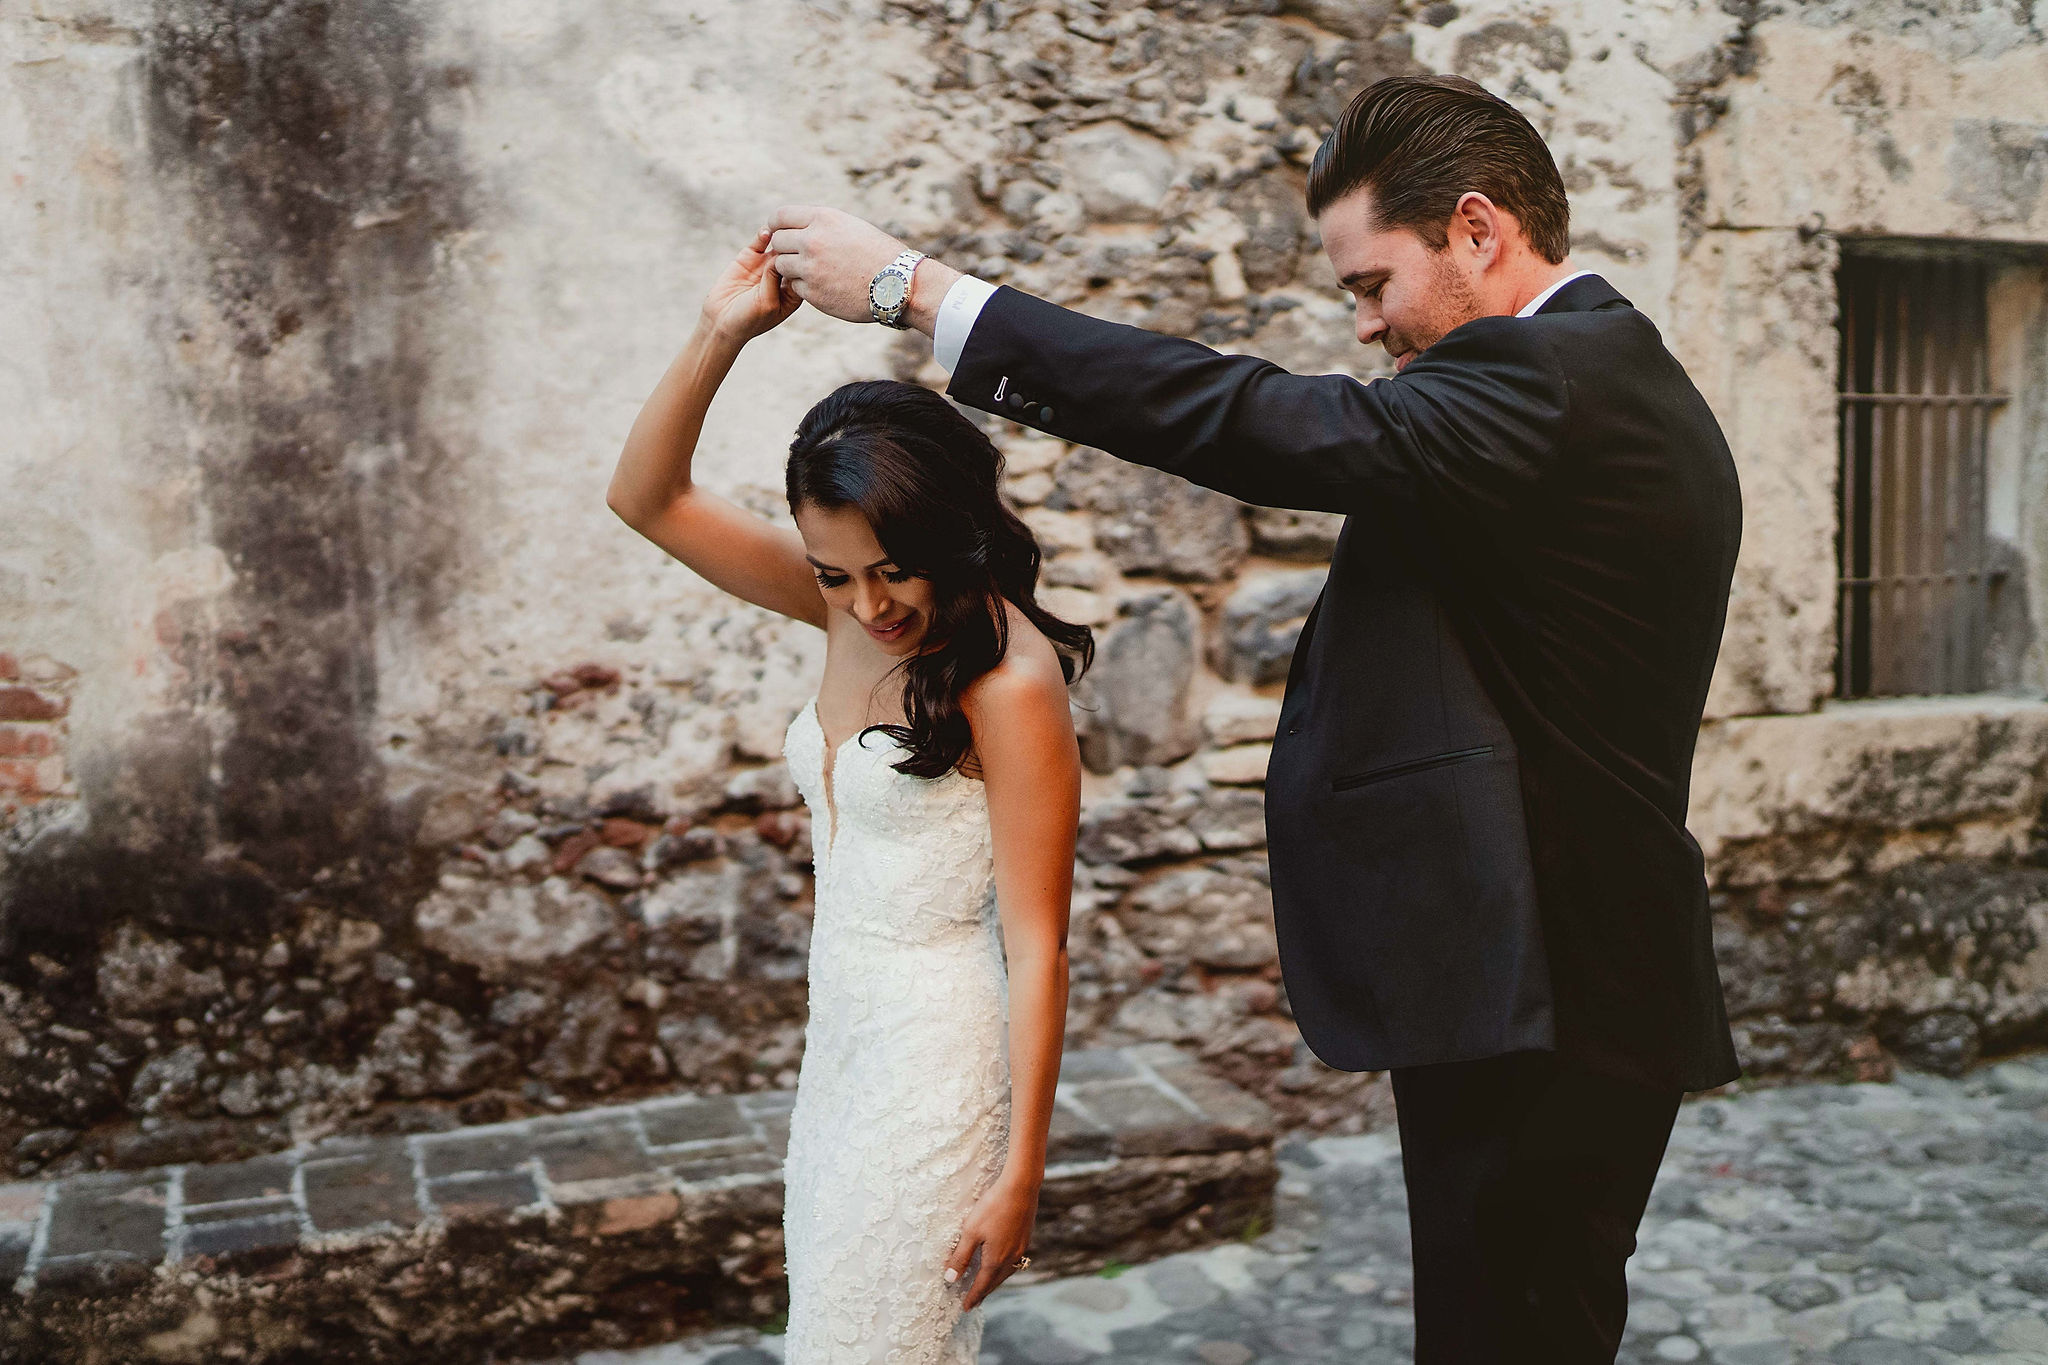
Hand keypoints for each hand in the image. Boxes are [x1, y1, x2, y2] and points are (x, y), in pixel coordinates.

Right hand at [700, 228, 801, 345]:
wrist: (721, 320)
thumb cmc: (749, 319)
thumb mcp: (768, 303)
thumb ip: (774, 279)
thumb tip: (780, 253)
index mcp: (793, 291)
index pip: (806, 271)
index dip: (809, 261)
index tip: (811, 253)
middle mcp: (782, 276)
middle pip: (795, 255)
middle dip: (797, 246)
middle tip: (797, 237)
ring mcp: (766, 265)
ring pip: (780, 244)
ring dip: (782, 237)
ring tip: (782, 233)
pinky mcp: (750, 256)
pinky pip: (760, 240)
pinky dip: (764, 234)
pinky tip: (766, 232)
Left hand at [766, 205, 929, 327]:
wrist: (898, 284)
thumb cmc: (879, 254)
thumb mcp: (851, 227)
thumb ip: (822, 226)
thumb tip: (798, 227)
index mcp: (823, 219)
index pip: (780, 216)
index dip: (776, 225)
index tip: (779, 233)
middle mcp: (813, 241)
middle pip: (777, 241)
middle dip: (784, 248)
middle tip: (796, 255)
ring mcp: (811, 268)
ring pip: (781, 265)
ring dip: (791, 268)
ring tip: (811, 272)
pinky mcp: (813, 293)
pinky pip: (794, 286)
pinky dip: (803, 287)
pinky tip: (822, 286)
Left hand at [944, 1171, 1040, 1310]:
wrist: (1021, 1187)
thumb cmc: (993, 1207)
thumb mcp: (970, 1231)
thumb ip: (960, 1257)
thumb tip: (950, 1279)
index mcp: (995, 1260)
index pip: (981, 1285)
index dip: (972, 1297)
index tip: (965, 1307)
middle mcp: (1010, 1258)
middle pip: (995, 1282)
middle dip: (984, 1292)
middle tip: (975, 1301)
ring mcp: (1020, 1248)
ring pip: (1006, 1272)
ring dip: (995, 1281)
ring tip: (987, 1285)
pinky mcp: (1025, 1238)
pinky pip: (1013, 1262)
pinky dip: (1004, 1269)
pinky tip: (1002, 1263)